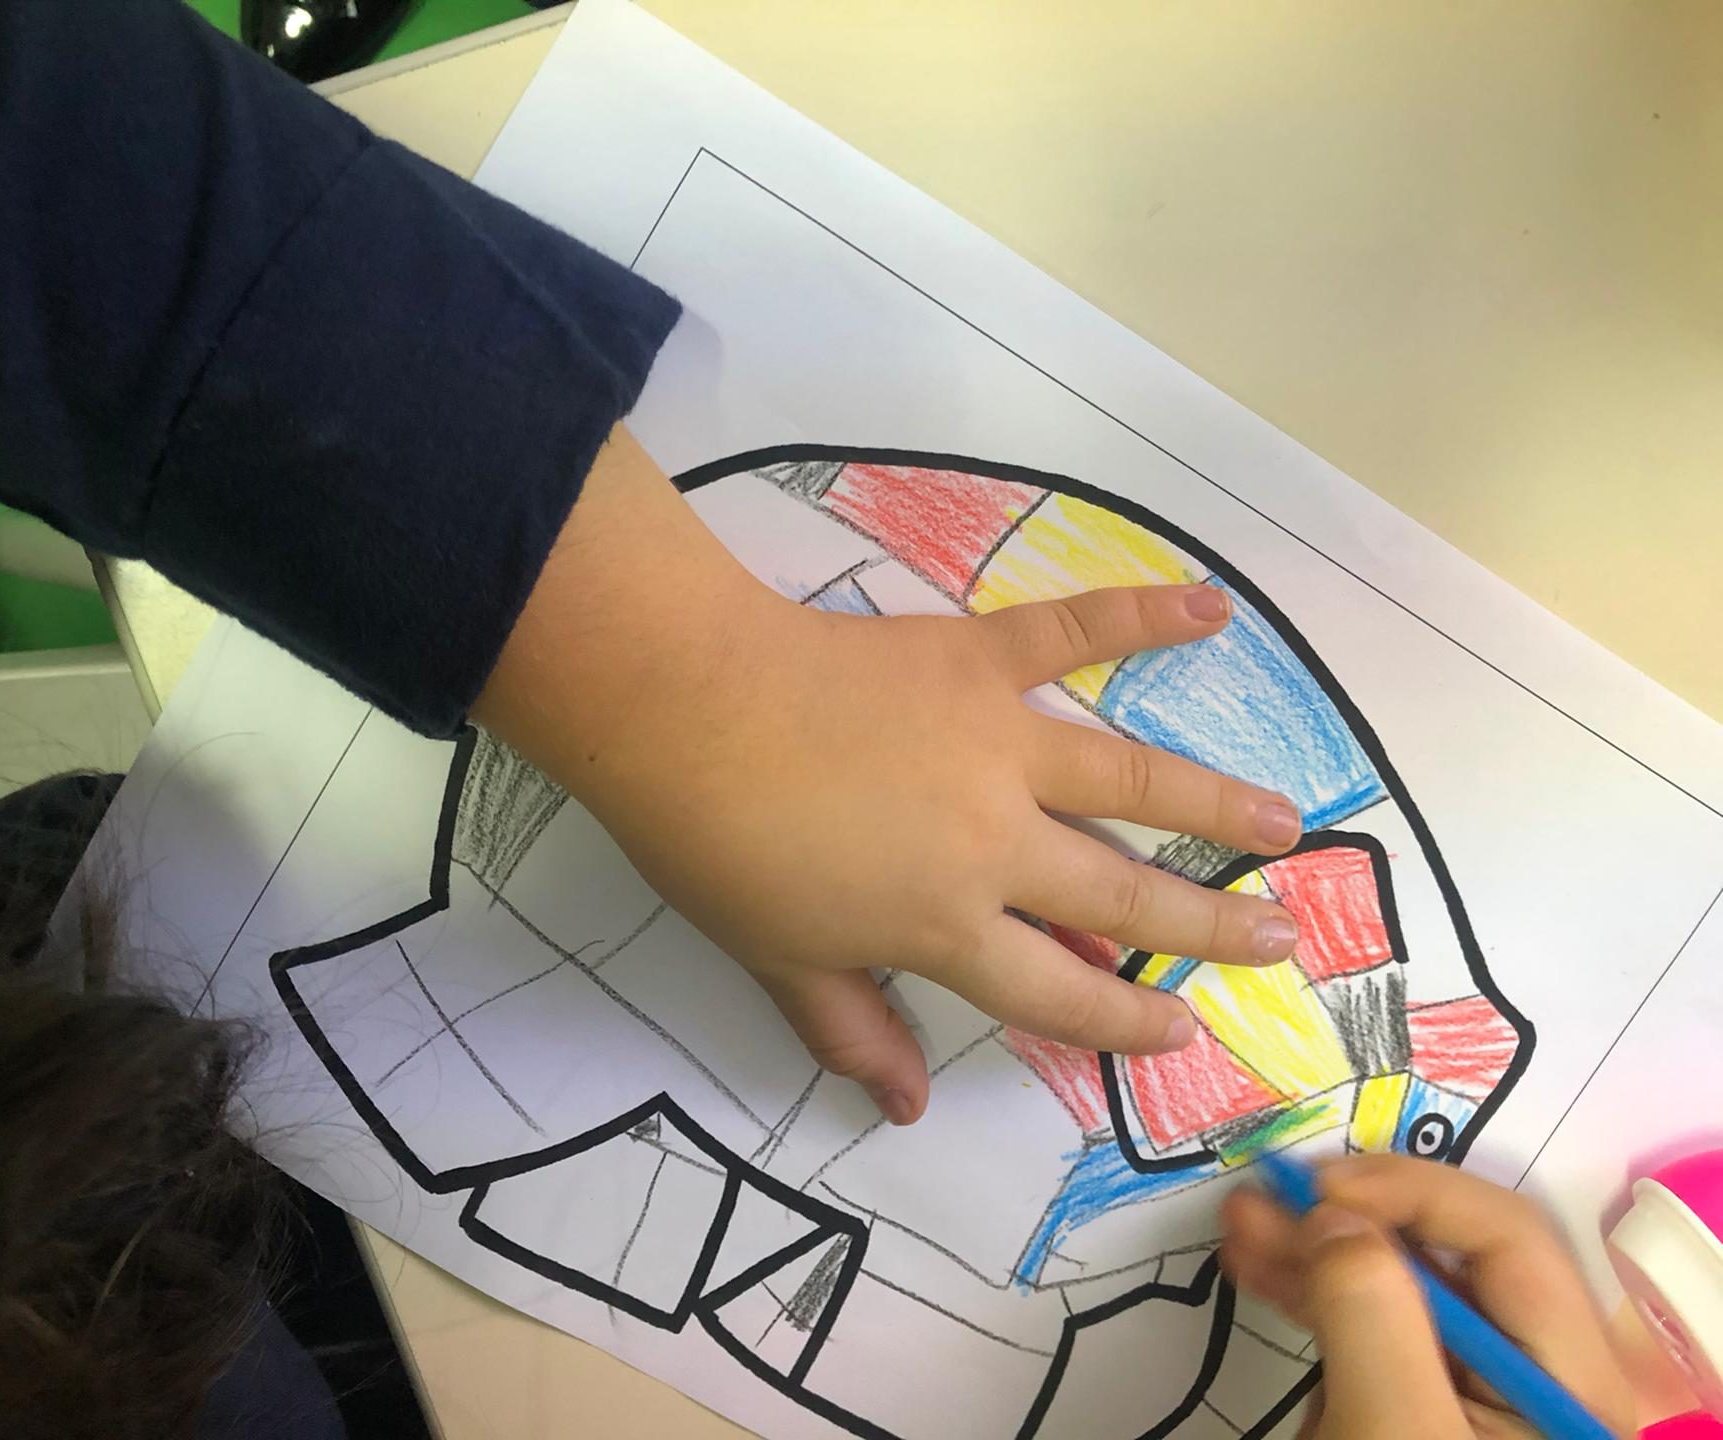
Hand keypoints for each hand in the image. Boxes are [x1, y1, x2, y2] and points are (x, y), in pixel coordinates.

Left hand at [476, 429, 1302, 1122]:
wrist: (682, 709)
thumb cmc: (718, 846)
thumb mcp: (779, 961)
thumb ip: (852, 1029)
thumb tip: (908, 1108)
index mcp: (946, 923)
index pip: (1056, 991)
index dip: (1122, 1021)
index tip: (1182, 1033)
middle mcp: (997, 841)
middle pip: (1120, 894)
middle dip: (1205, 925)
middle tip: (1278, 941)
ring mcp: (997, 742)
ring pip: (1129, 778)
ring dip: (1214, 802)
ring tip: (1285, 823)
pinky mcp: (977, 657)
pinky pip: (1073, 631)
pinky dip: (1142, 615)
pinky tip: (1210, 608)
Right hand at [1220, 1156, 1634, 1439]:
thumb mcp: (1393, 1432)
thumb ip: (1373, 1314)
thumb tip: (1335, 1218)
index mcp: (1574, 1385)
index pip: (1510, 1240)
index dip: (1415, 1193)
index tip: (1318, 1188)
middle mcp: (1538, 1384)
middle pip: (1454, 1260)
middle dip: (1350, 1219)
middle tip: (1259, 1200)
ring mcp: (1474, 1405)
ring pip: (1403, 1290)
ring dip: (1318, 1250)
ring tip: (1237, 1227)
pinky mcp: (1420, 1418)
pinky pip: (1375, 1332)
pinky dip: (1315, 1295)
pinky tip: (1258, 1273)